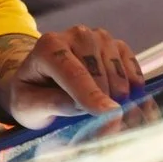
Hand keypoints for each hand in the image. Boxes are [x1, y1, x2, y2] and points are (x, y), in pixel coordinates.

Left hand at [0, 26, 145, 126]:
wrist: (39, 81)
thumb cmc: (31, 95)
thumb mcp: (28, 106)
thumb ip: (53, 104)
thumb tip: (81, 107)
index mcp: (48, 46)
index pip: (73, 73)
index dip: (91, 95)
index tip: (109, 114)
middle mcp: (75, 35)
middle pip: (98, 68)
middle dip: (106, 98)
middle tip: (109, 126)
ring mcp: (98, 37)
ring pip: (117, 65)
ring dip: (120, 93)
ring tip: (115, 116)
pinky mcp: (115, 45)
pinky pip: (130, 63)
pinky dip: (134, 84)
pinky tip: (130, 101)